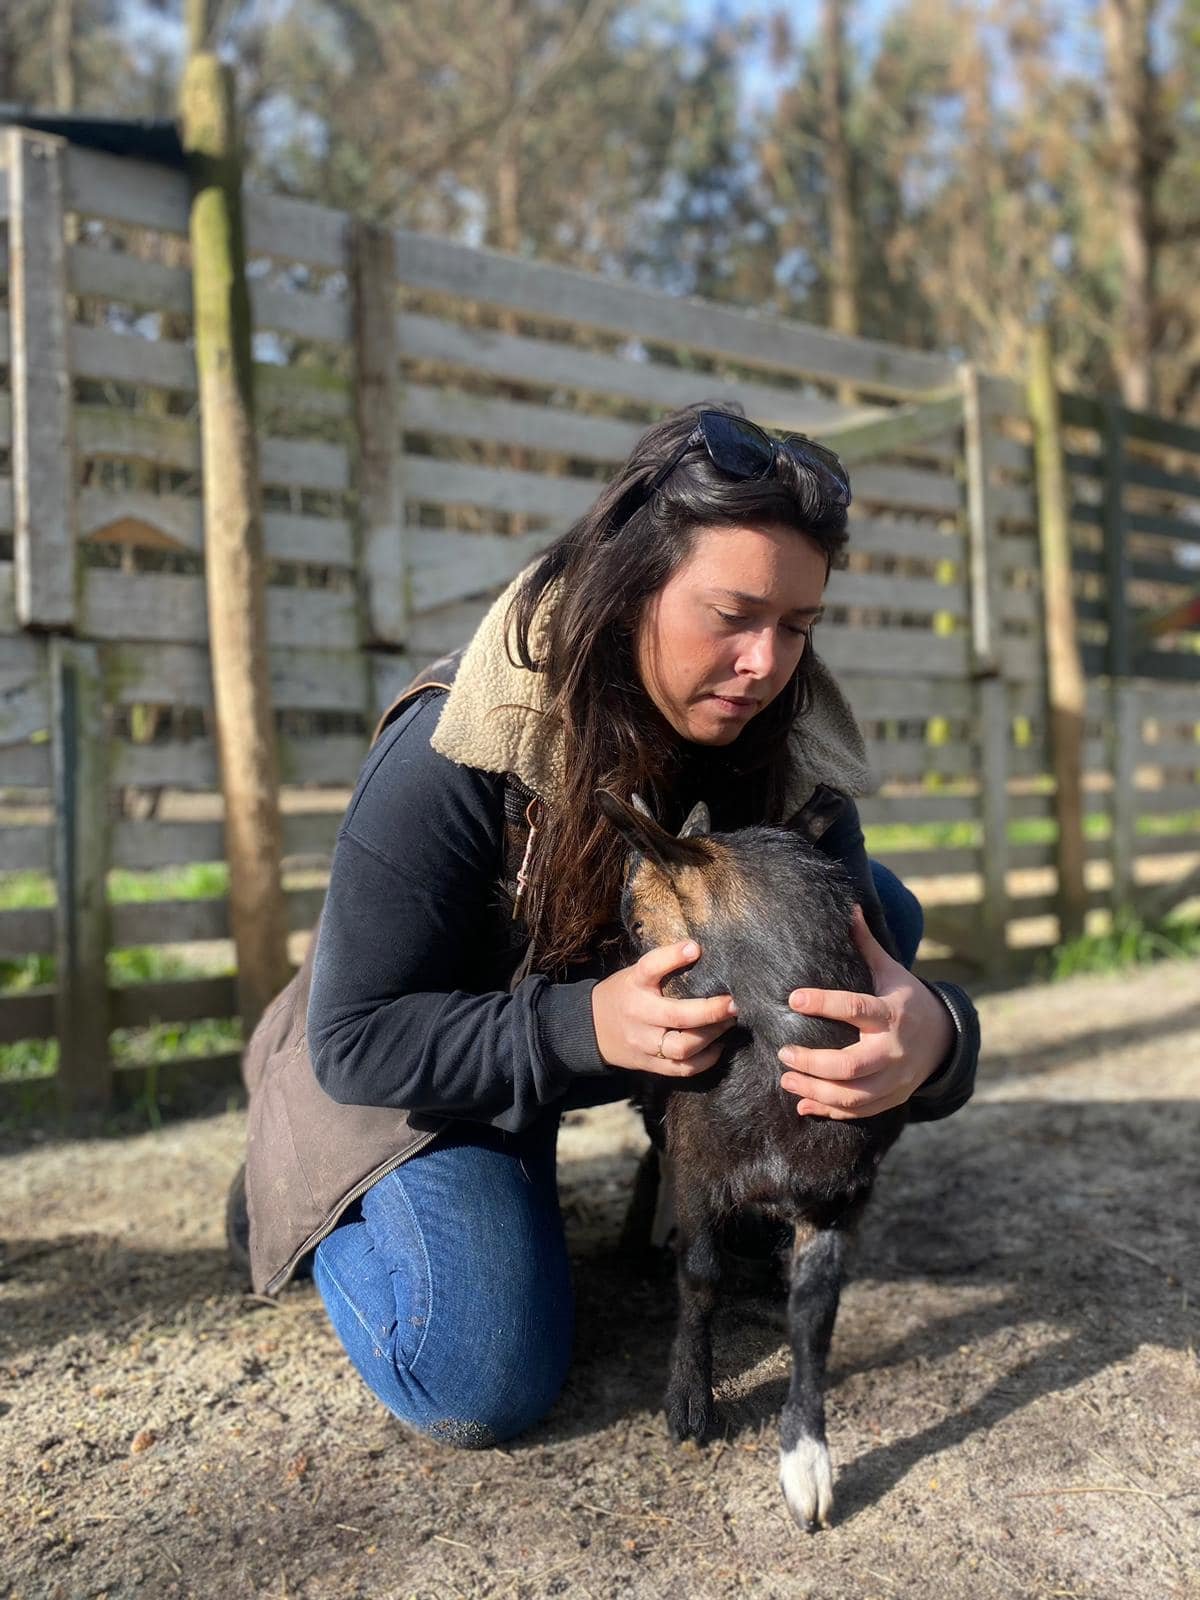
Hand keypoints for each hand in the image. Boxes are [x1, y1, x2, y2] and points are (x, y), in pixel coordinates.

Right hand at [591, 940, 738, 1077]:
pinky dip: (704, 1059)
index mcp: (633, 985)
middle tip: (734, 1003)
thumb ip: (663, 967)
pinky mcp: (649, 1064)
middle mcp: (638, 1015)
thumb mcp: (635, 974)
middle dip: (710, 1011)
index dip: (672, 956)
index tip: (696, 948)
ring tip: (728, 1023)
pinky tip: (718, 1046)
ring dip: (711, 1036)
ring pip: (682, 1047)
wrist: (589, 1029)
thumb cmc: (623, 995)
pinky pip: (681, 1069)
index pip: (650, 967)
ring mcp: (643, 1043)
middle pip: (677, 1016)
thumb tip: (700, 951)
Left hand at [778, 905, 953, 1118]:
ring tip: (786, 1079)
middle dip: (813, 1063)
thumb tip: (849, 906)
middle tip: (783, 1053)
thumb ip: (866, 945)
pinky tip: (802, 1105)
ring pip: (852, 1096)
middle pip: (851, 1066)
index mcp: (891, 1014)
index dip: (824, 1004)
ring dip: (815, 1092)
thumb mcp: (891, 971)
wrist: (945, 1039)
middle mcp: (893, 1050)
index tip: (793, 998)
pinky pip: (858, 1112)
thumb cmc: (907, 999)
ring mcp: (894, 1079)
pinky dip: (829, 1112)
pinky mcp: (891, 1099)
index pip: (855, 1009)